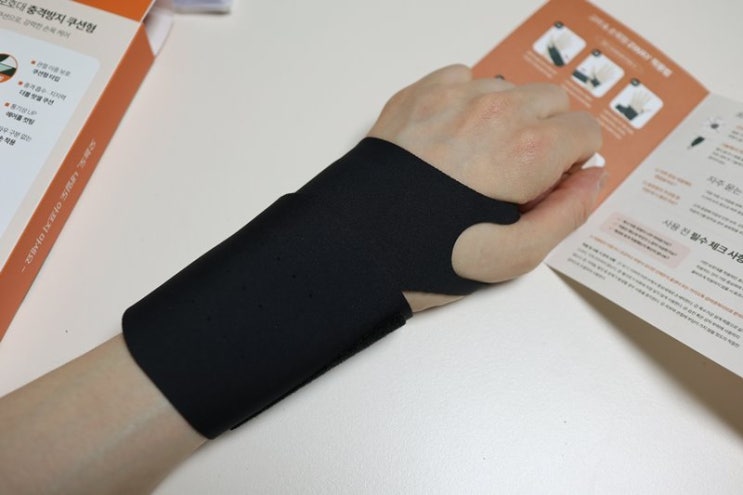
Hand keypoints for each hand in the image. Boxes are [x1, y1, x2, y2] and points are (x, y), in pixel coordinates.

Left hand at [368, 65, 603, 310]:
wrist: (357, 243)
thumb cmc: (432, 255)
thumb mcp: (515, 257)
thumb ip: (568, 213)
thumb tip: (594, 177)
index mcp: (529, 150)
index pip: (586, 132)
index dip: (572, 163)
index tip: (546, 185)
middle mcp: (497, 110)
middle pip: (553, 102)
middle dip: (549, 133)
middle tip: (515, 174)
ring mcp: (455, 96)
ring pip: (510, 87)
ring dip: (509, 116)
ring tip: (479, 158)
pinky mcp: (419, 93)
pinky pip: (464, 77)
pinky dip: (468, 101)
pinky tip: (451, 139)